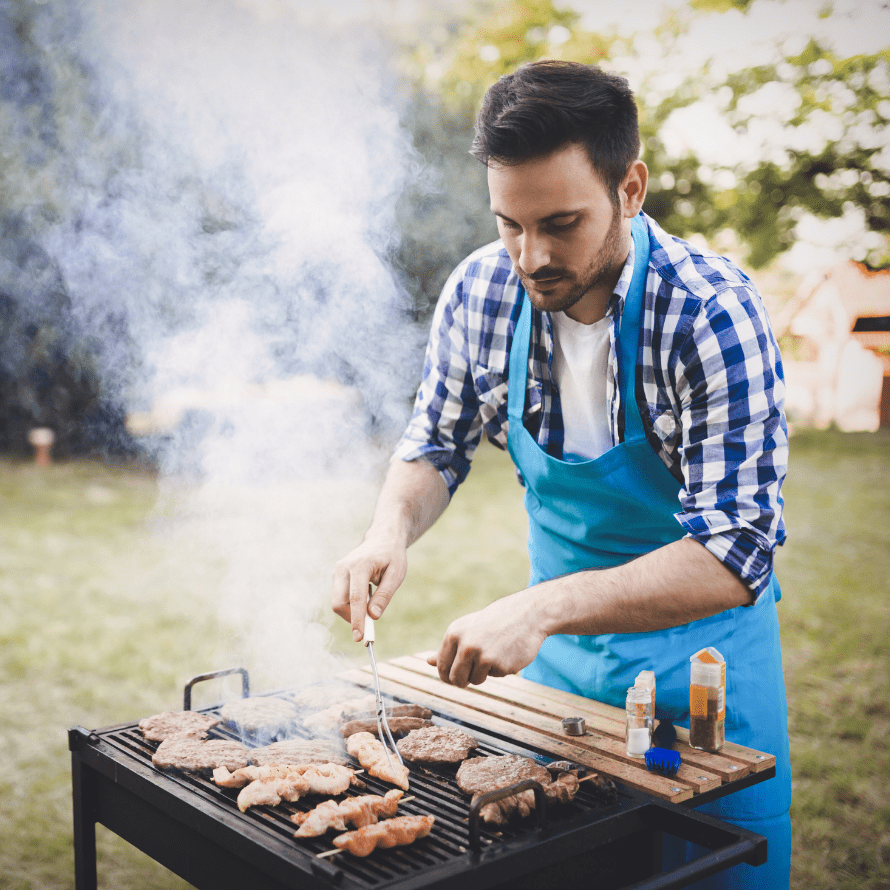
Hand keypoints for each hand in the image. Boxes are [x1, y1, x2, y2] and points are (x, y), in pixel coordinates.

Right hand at [331, 534, 407, 641]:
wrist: (382, 539)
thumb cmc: (391, 556)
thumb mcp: (396, 574)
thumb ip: (384, 595)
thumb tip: (374, 616)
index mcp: (360, 565)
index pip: (355, 598)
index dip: (357, 619)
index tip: (360, 637)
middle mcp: (343, 568)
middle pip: (339, 602)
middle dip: (351, 619)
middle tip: (369, 630)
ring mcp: (337, 571)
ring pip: (338, 602)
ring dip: (353, 611)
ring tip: (372, 603)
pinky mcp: (336, 576)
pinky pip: (340, 597)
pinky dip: (351, 604)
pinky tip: (366, 596)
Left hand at [427, 591, 547, 686]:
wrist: (526, 614)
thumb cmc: (493, 621)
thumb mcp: (467, 628)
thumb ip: (449, 647)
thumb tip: (429, 662)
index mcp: (454, 635)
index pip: (442, 667)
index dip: (448, 676)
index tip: (455, 676)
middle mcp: (466, 646)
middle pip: (456, 679)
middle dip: (463, 681)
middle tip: (473, 673)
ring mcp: (483, 656)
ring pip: (475, 680)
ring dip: (483, 673)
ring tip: (494, 654)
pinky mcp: (500, 666)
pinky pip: (494, 676)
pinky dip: (500, 669)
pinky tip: (507, 652)